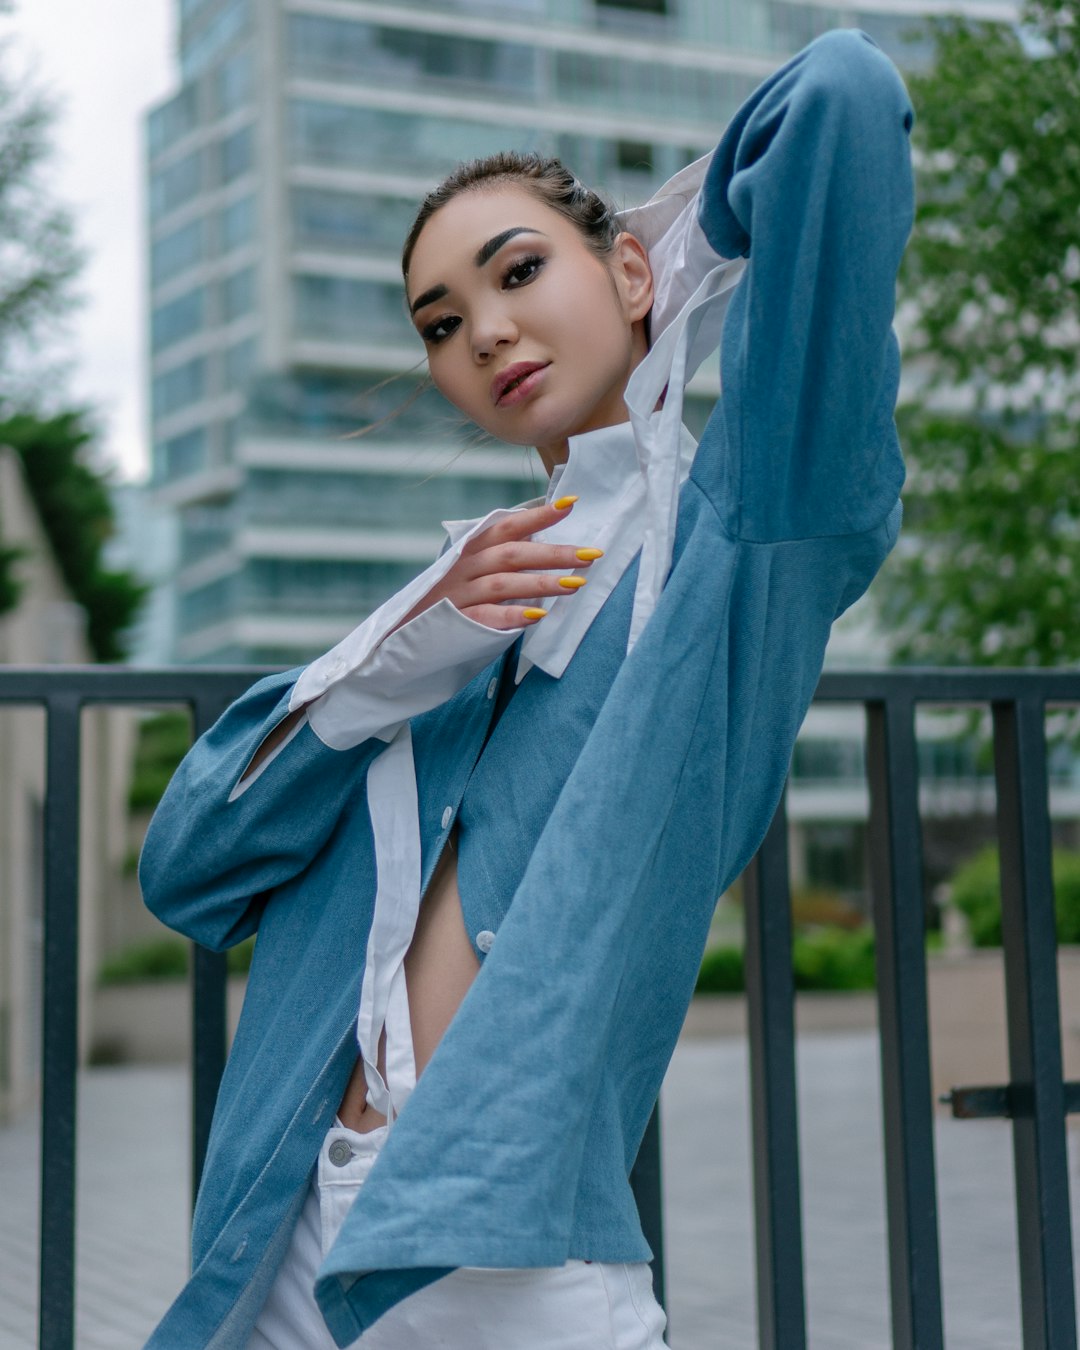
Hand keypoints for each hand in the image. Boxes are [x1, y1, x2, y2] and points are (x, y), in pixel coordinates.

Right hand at [396, 497, 601, 631]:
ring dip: (542, 582)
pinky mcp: (455, 623)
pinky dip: (511, 615)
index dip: (538, 515)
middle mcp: (463, 568)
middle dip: (554, 552)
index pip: (506, 526)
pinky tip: (537, 615)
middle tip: (591, 554)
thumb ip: (497, 557)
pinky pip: (486, 617)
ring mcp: (458, 595)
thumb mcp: (467, 570)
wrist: (400, 634)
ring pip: (503, 583)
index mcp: (469, 550)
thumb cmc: (444, 599)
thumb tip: (539, 541)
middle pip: (512, 554)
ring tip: (576, 583)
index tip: (571, 504)